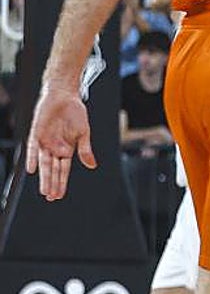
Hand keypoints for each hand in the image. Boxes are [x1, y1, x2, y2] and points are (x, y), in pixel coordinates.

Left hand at [25, 86, 94, 200]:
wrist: (65, 96)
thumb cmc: (75, 113)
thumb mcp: (83, 133)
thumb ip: (86, 150)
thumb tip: (92, 166)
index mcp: (66, 149)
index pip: (63, 170)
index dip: (61, 182)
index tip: (59, 195)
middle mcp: (54, 148)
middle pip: (53, 169)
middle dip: (52, 183)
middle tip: (51, 197)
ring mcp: (45, 141)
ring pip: (44, 163)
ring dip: (44, 176)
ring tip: (45, 190)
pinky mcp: (36, 133)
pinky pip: (33, 148)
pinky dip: (32, 158)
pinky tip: (32, 169)